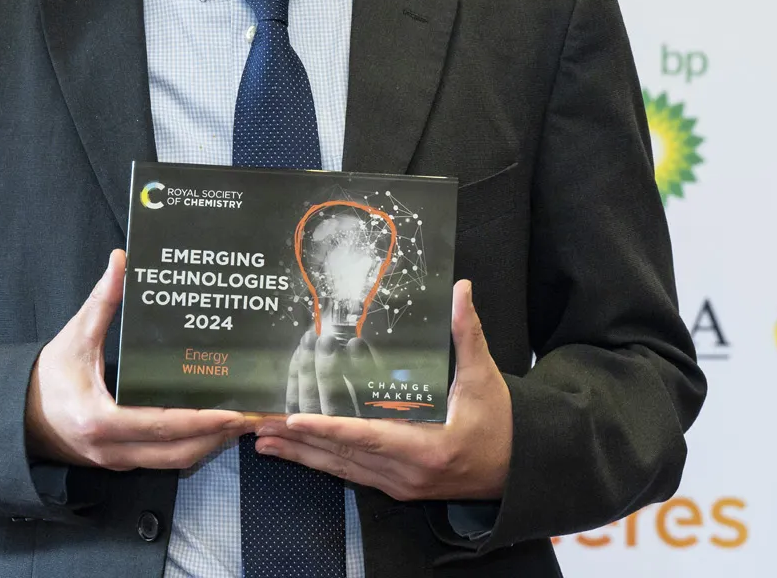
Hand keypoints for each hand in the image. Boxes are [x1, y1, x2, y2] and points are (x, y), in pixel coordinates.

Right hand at [25, 249, 247, 469]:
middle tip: (251, 417)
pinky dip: (190, 447)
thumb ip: (100, 302)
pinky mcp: (120, 462)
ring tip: (240, 423)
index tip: (231, 412)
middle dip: (217, 437)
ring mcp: (117, 461)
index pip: (161, 426)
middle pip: (177, 453)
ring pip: (173, 463)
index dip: (199, 421)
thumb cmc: (48, 377)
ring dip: (208, 445)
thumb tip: (121, 259)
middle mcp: (112, 449)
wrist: (19, 418)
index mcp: (101, 420)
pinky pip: (162, 461)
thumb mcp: (73, 338)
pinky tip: (211, 429)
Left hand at [254, 280, 511, 501]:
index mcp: (427, 449)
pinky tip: (297, 451)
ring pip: (342, 470)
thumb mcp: (483, 378)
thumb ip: (466, 334)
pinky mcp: (396, 487)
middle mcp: (407, 474)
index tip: (295, 420)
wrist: (517, 471)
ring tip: (263, 441)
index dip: (329, 428)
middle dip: (299, 442)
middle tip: (258, 427)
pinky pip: (351, 474)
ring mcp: (399, 485)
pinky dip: (322, 462)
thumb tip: (460, 289)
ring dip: (302, 455)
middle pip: (344, 458)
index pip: (367, 438)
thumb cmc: (501, 424)